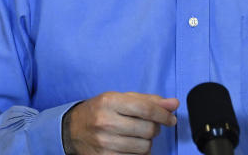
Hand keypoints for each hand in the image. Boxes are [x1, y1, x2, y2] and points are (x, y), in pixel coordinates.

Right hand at [62, 91, 179, 154]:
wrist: (73, 129)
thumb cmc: (101, 110)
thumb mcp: (121, 99)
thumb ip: (148, 100)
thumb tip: (173, 104)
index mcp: (110, 101)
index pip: (146, 109)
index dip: (163, 115)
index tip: (170, 119)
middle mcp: (106, 121)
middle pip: (148, 130)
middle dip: (154, 128)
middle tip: (149, 126)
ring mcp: (105, 142)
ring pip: (144, 147)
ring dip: (147, 143)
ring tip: (138, 136)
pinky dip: (138, 154)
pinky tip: (131, 146)